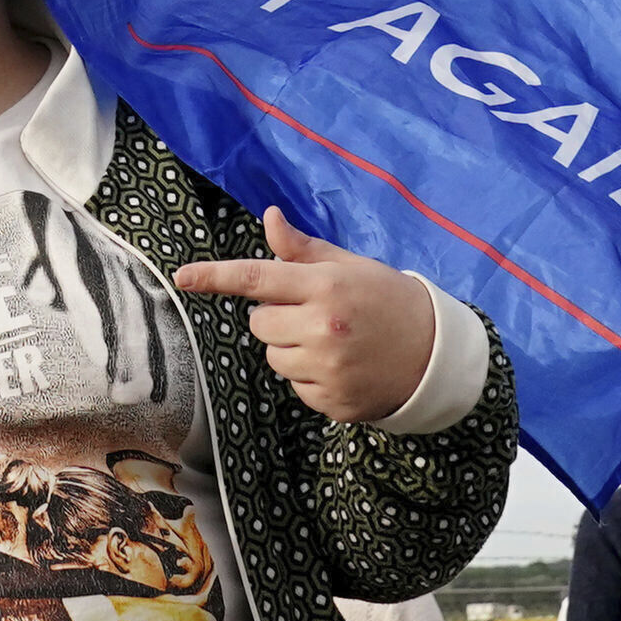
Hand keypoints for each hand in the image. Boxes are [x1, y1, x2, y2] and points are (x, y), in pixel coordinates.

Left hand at [172, 209, 435, 422]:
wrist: (436, 354)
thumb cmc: (386, 300)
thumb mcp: (349, 267)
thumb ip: (303, 249)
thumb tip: (269, 218)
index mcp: (325, 287)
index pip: (257, 278)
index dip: (215, 276)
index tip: (183, 277)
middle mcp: (323, 327)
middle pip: (259, 323)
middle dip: (278, 318)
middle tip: (316, 315)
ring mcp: (328, 368)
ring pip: (273, 357)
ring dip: (291, 349)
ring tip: (332, 342)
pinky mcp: (333, 401)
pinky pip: (295, 387)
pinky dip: (310, 378)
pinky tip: (342, 367)